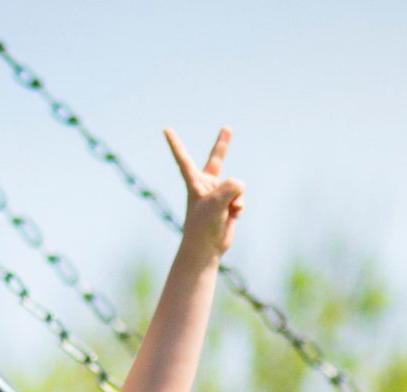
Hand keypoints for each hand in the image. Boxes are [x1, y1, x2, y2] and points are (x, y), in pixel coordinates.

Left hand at [165, 126, 244, 256]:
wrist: (206, 248)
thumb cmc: (204, 226)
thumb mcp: (216, 203)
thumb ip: (230, 188)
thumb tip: (240, 185)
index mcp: (194, 182)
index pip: (183, 159)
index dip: (175, 144)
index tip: (166, 130)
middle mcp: (206, 185)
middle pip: (216, 160)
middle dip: (222, 145)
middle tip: (227, 128)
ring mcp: (218, 194)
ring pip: (236, 186)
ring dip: (236, 199)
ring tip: (227, 211)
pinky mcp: (228, 204)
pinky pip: (241, 198)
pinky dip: (239, 207)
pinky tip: (232, 216)